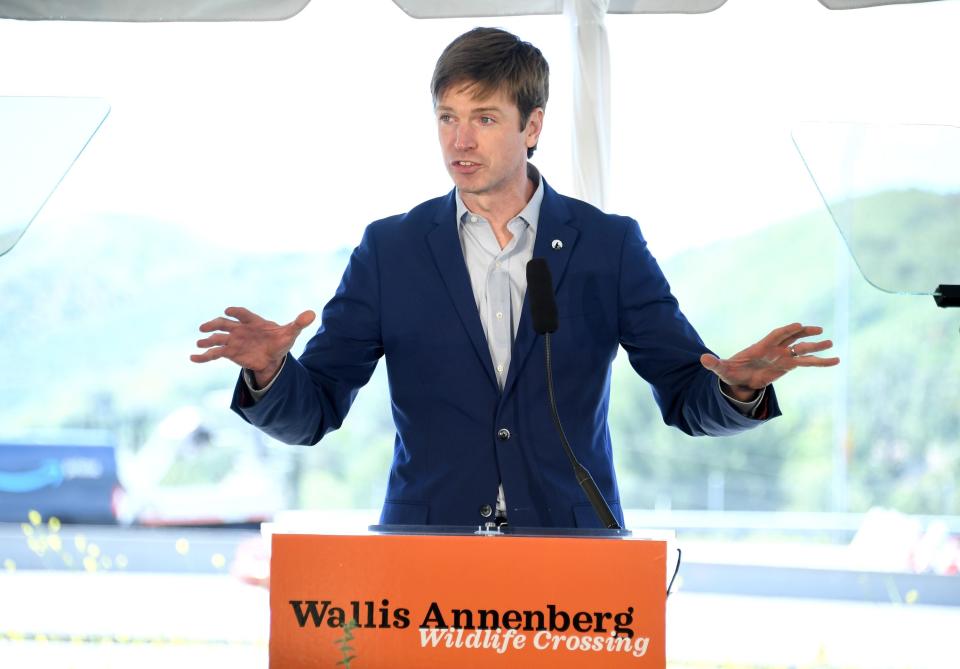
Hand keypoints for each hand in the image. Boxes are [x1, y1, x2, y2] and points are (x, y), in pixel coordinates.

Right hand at [190, 307, 315, 385]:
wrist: (272, 356)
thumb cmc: (279, 340)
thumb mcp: (290, 333)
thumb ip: (298, 323)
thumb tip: (312, 314)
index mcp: (254, 321)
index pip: (244, 314)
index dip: (237, 312)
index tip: (229, 310)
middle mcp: (240, 329)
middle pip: (225, 324)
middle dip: (215, 324)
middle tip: (205, 326)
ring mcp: (233, 340)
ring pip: (217, 339)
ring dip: (207, 340)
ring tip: (199, 343)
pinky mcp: (230, 352)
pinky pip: (214, 354)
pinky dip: (203, 357)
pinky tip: (193, 358)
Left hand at [699, 323, 839, 399]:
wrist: (739, 379)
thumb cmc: (731, 371)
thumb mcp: (722, 369)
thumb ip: (714, 364)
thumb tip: (702, 360)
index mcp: (760, 347)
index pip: (775, 336)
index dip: (786, 331)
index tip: (798, 325)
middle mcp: (774, 349)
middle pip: (791, 339)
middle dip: (804, 334)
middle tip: (819, 331)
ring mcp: (783, 356)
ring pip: (802, 350)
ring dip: (815, 347)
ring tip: (832, 345)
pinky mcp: (788, 366)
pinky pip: (807, 363)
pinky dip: (820, 362)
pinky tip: (835, 361)